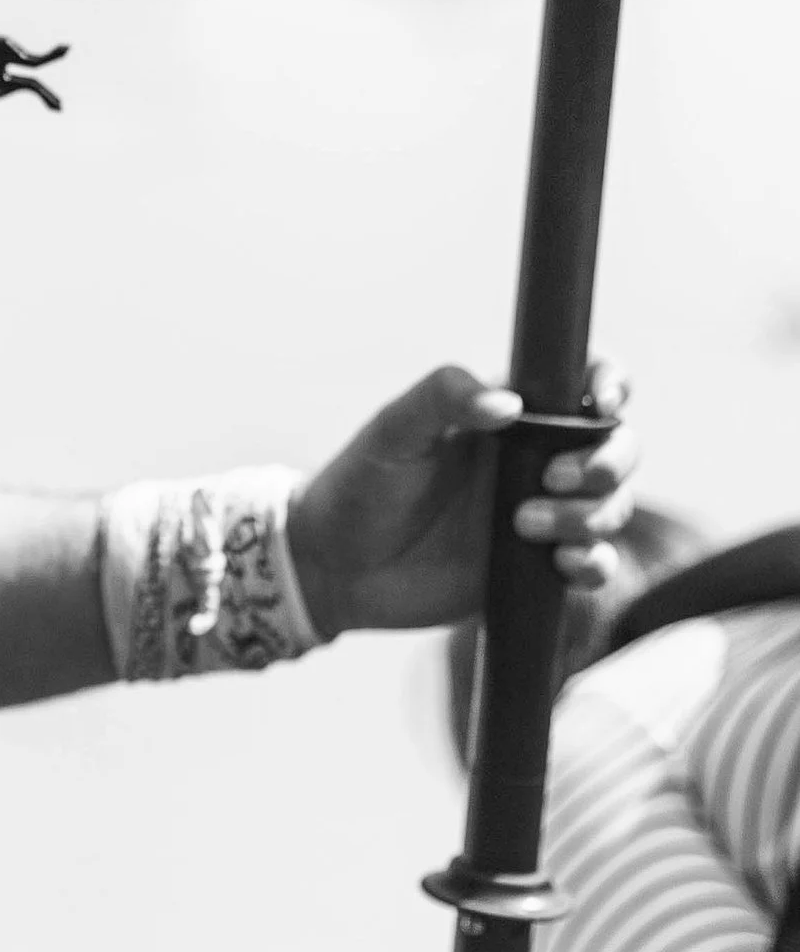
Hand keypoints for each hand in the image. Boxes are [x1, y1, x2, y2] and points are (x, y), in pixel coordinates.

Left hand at [287, 361, 635, 637]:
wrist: (338, 565)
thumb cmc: (360, 482)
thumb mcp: (393, 430)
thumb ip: (442, 398)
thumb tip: (510, 402)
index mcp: (504, 415)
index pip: (576, 385)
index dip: (608, 383)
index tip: (602, 400)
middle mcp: (532, 460)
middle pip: (614, 446)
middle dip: (609, 460)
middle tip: (556, 478)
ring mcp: (541, 513)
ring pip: (611, 505)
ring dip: (591, 514)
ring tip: (523, 523)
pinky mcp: (538, 568)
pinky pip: (596, 563)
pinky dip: (595, 562)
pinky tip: (562, 563)